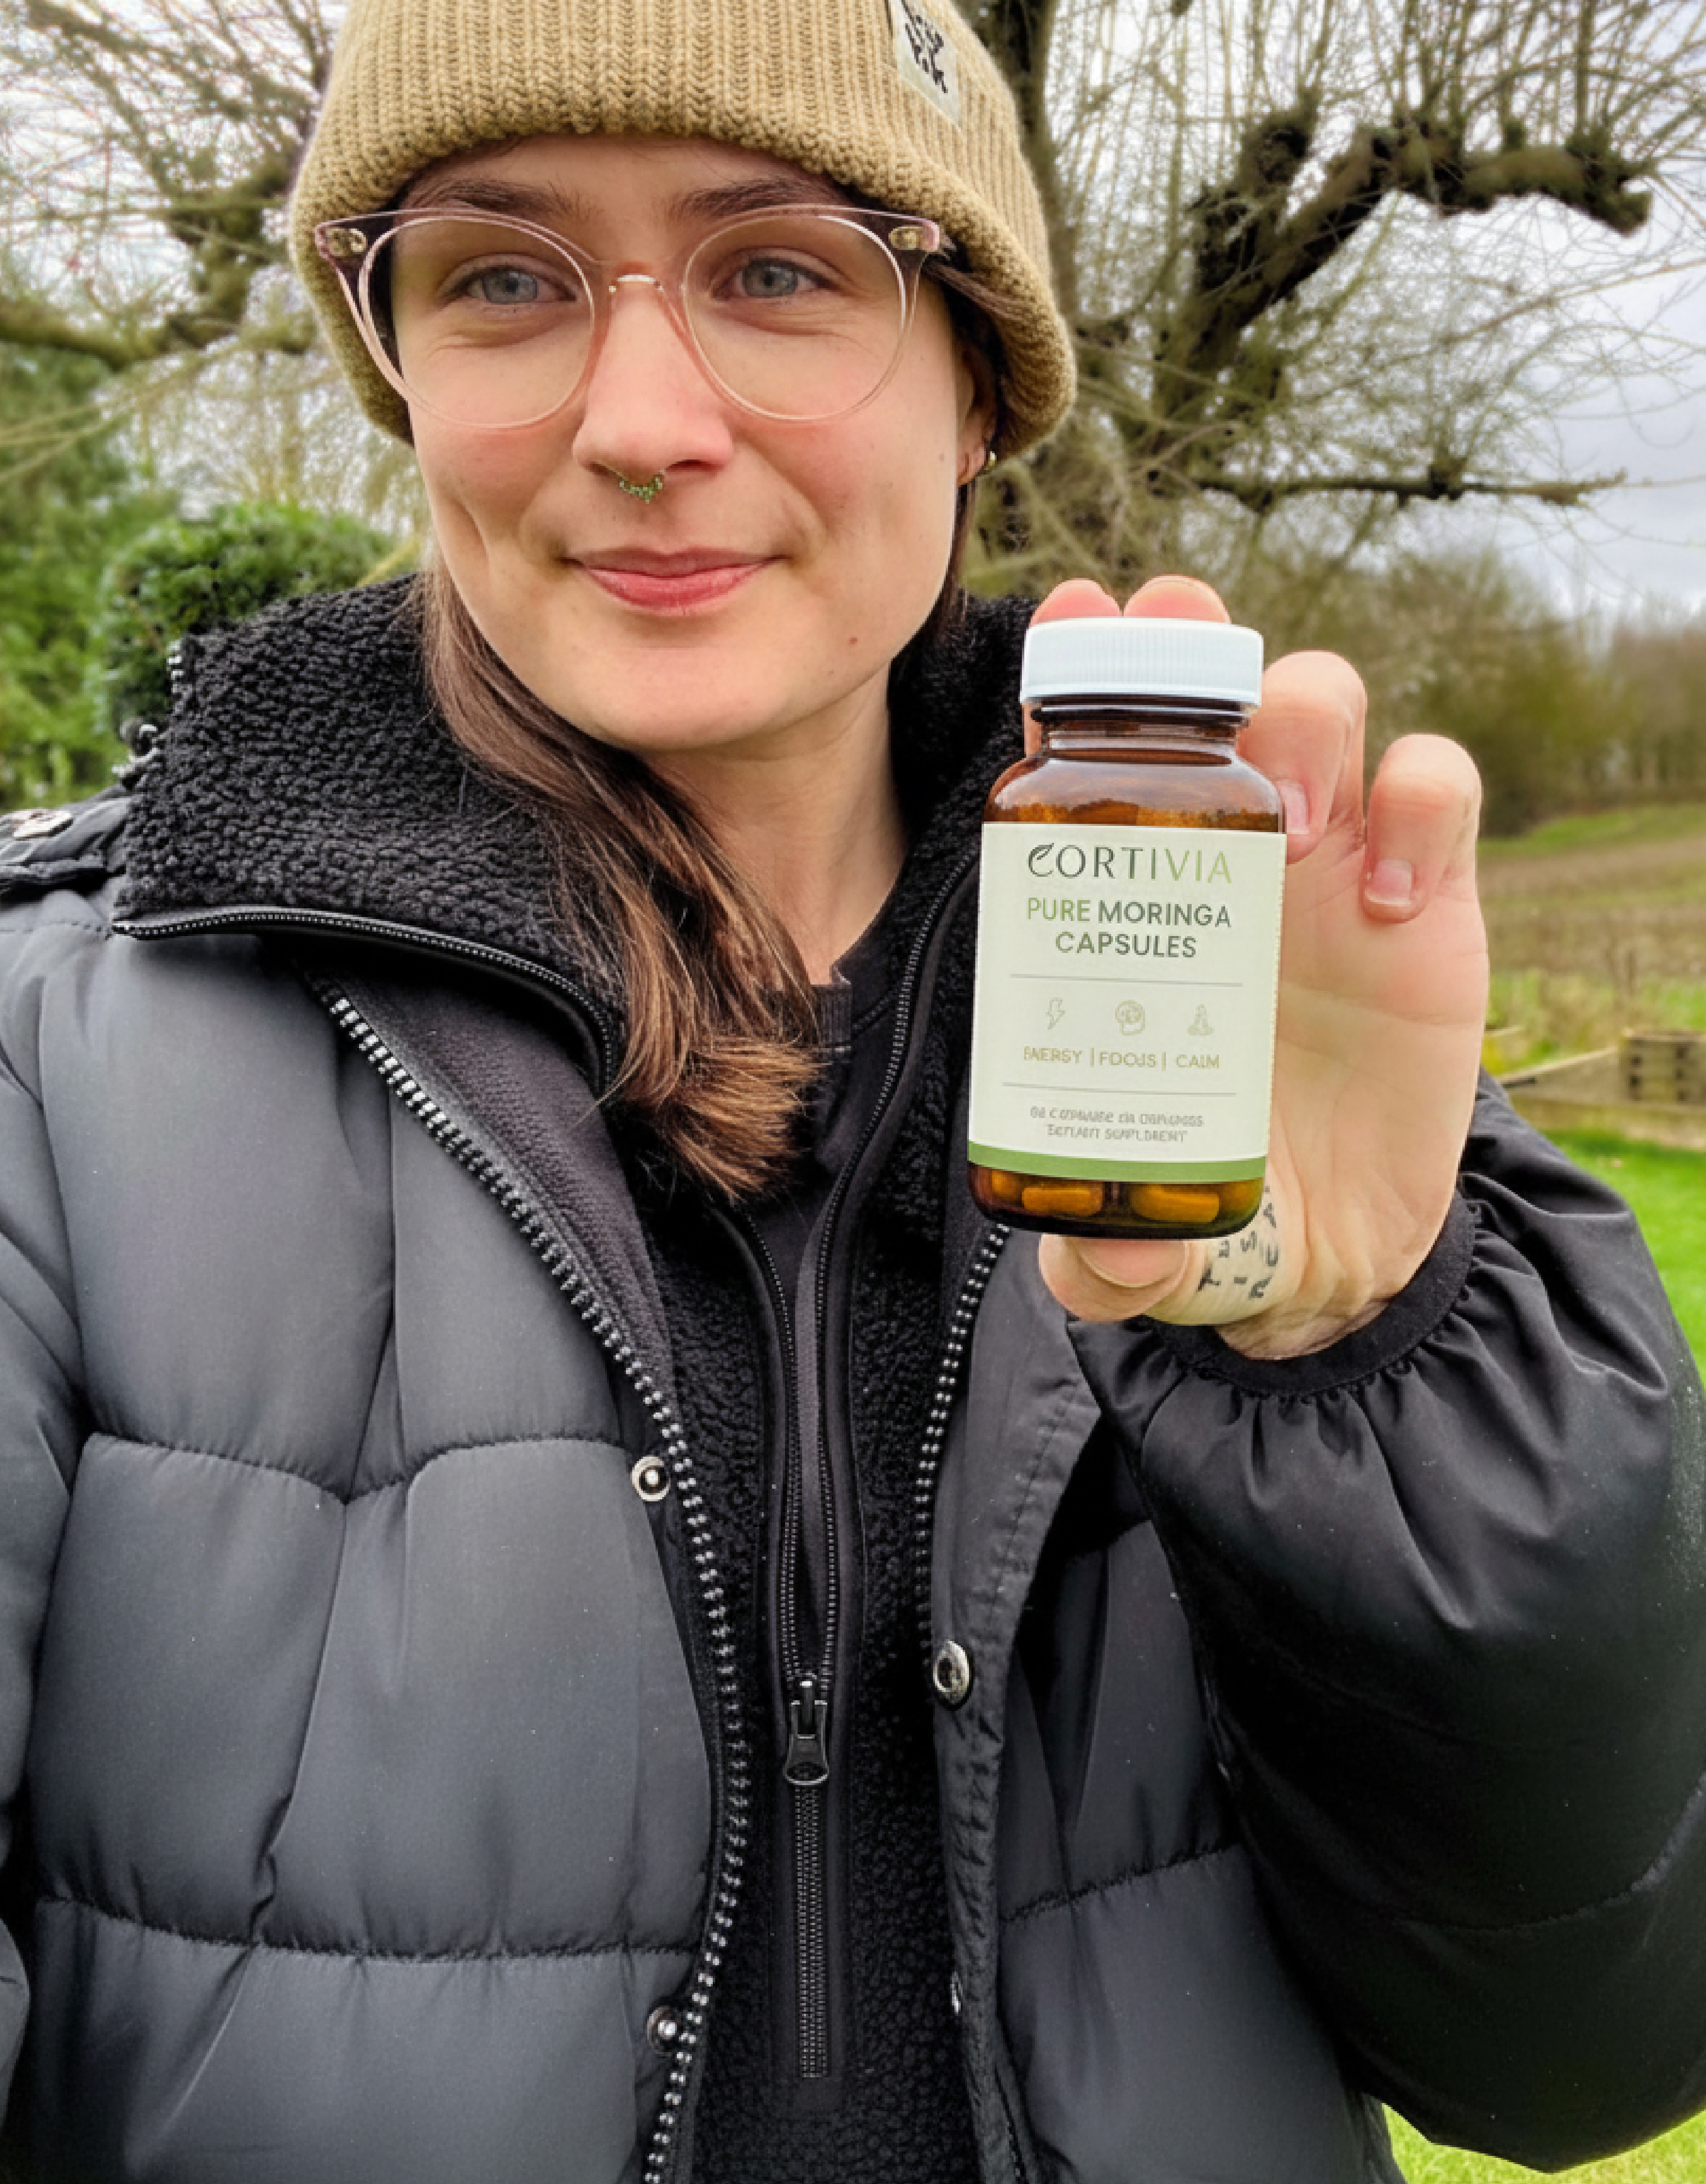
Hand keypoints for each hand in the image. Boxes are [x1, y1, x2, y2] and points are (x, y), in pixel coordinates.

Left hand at [1033, 576, 1486, 1359]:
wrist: (1337, 1247)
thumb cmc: (1217, 1206)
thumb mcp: (1147, 1245)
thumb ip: (1108, 1266)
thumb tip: (1101, 1265)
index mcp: (1136, 900)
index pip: (1099, 753)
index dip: (1083, 672)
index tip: (1069, 619)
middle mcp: (1228, 856)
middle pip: (1216, 689)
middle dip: (1194, 642)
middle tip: (1176, 640)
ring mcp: (1333, 867)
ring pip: (1326, 707)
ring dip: (1301, 719)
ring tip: (1277, 825)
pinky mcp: (1434, 899)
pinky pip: (1436, 790)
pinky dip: (1420, 810)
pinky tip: (1392, 903)